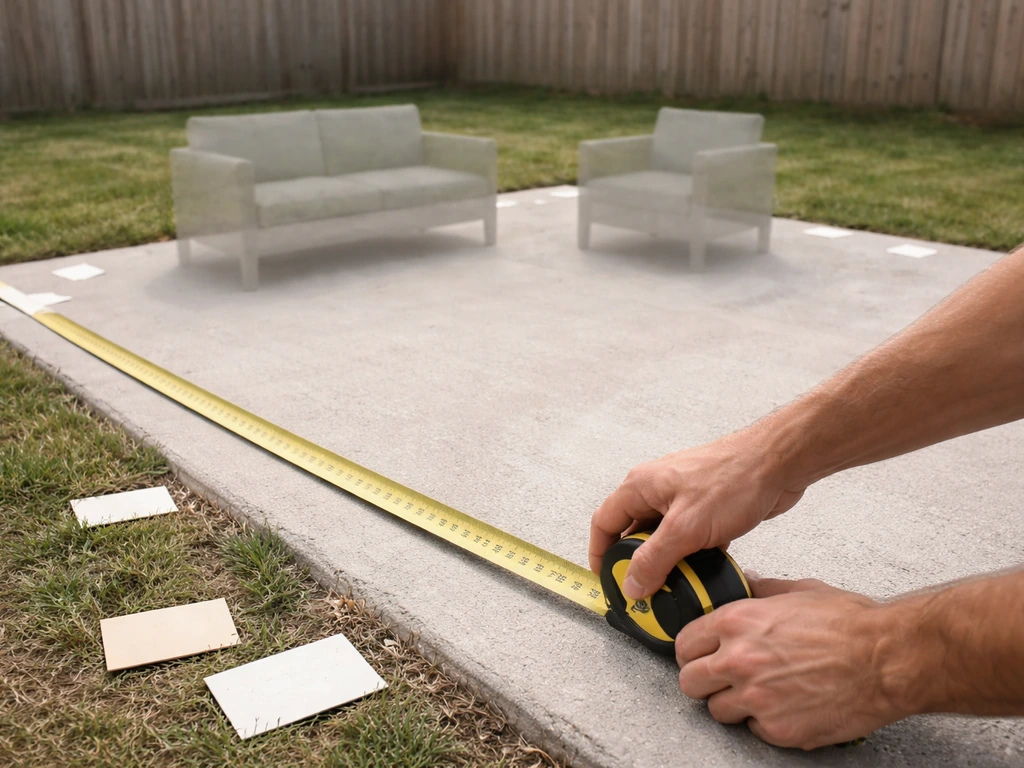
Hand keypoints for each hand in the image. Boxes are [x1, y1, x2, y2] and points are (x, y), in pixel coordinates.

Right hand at [588, 428, 805, 597]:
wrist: (778, 463)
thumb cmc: (733, 479)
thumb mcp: (685, 528)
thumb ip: (654, 559)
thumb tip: (631, 585)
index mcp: (640, 486)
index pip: (604, 522)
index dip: (600, 554)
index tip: (607, 580)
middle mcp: (657, 489)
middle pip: (632, 532)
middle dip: (635, 563)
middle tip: (644, 590)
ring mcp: (682, 497)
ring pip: (662, 537)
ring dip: (666, 561)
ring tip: (676, 584)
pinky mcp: (705, 507)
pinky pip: (687, 537)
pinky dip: (690, 555)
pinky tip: (703, 570)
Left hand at [676, 576, 915, 749]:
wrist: (889, 659)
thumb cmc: (851, 624)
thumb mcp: (798, 591)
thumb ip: (762, 590)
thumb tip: (747, 583)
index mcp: (736, 622)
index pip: (684, 643)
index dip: (692, 650)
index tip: (700, 654)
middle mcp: (738, 661)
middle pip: (689, 682)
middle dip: (704, 680)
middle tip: (722, 678)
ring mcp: (756, 699)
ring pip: (717, 711)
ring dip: (733, 704)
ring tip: (761, 692)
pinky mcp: (778, 730)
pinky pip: (753, 730)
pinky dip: (766, 722)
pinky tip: (787, 705)